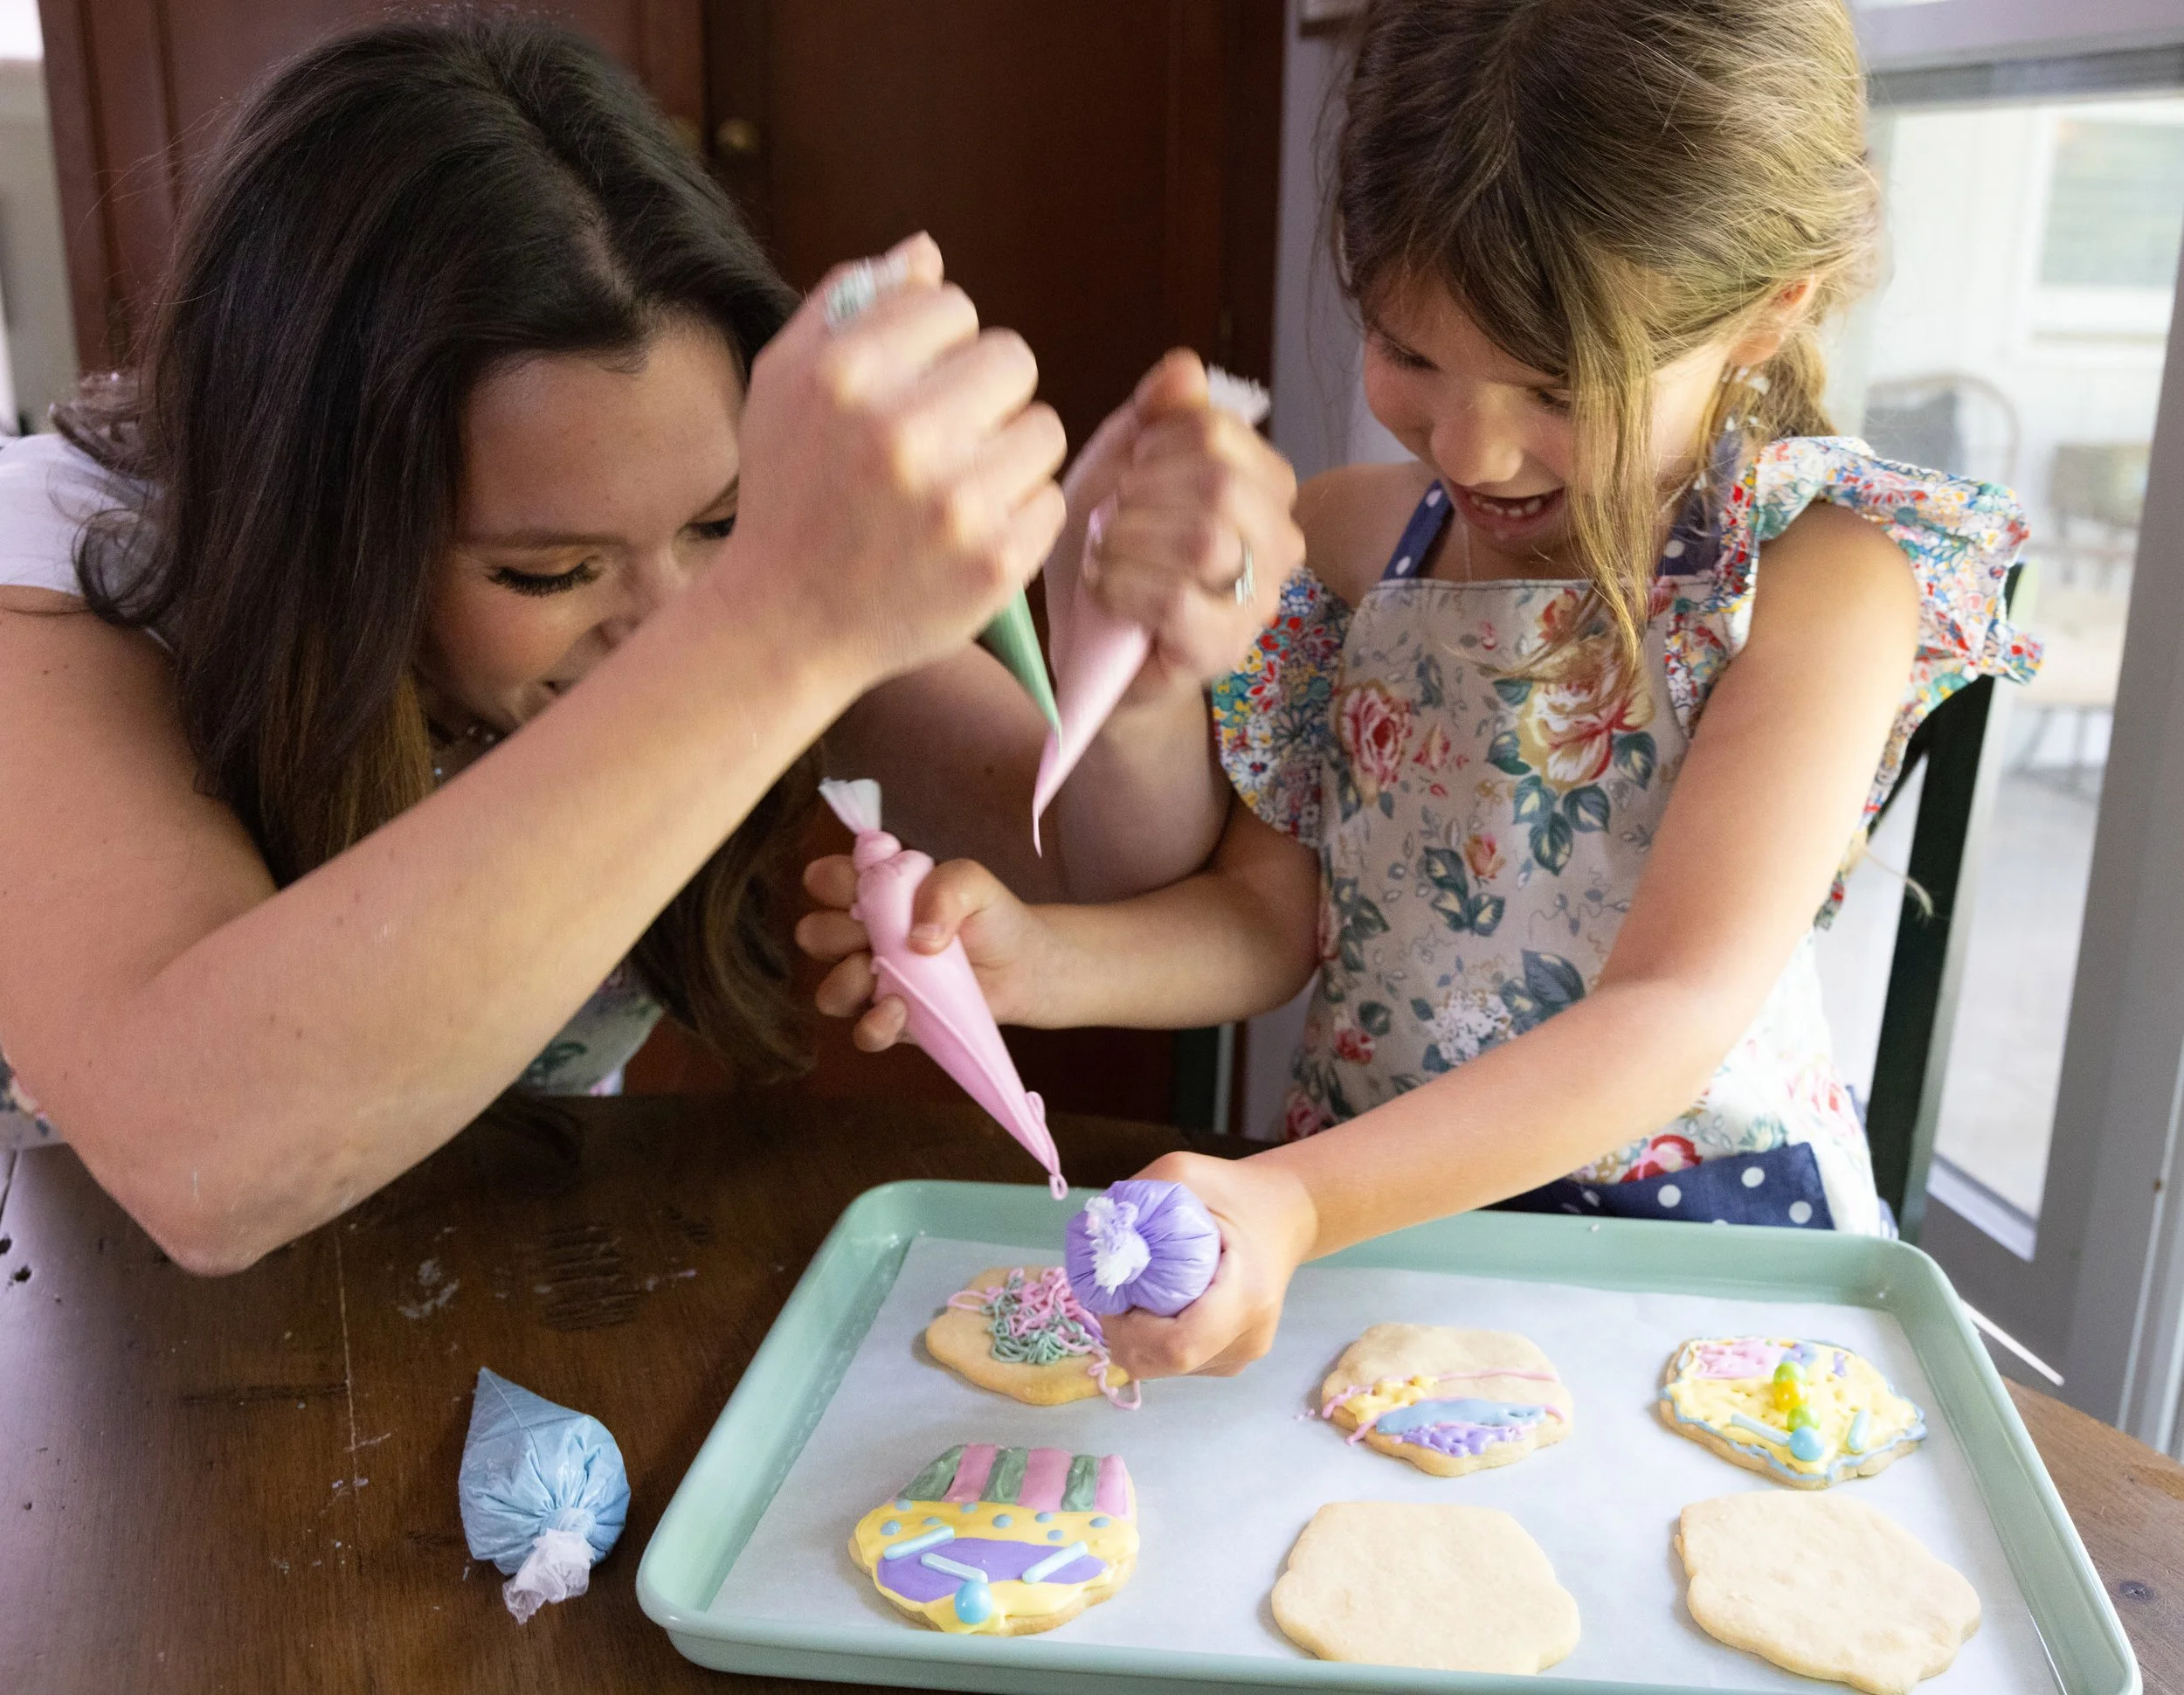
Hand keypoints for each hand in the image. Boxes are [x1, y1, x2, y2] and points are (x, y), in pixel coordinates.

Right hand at [725, 234, 1068, 688]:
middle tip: (944, 438)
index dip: (937, 346)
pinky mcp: (996, 560)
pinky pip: (1052, 500)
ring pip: (1044, 428)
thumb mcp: (786, 384)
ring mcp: (955, 501)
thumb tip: (927, 253)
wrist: (786, 622)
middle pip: (1012, 358)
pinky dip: (1020, 515)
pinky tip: (969, 534)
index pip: (953, 305)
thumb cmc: (789, 492)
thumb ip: (851, 306)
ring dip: (1010, 452)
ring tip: (958, 487)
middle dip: (985, 393)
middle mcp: (901, 432)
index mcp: (847, 373)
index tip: (909, 389)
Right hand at [796, 853, 1055, 1046]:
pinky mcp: (893, 1021)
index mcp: (872, 893)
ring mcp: (873, 983)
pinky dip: (875, 1025)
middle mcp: (862, 937)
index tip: (866, 886)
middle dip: (838, 933)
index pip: (824, 880)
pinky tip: (902, 1010)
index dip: (833, 881)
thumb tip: (918, 940)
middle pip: (813, 934)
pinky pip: (863, 1033)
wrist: (1023, 965)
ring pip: (829, 991)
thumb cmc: (990, 916)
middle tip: (879, 931)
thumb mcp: (973, 883)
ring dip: (848, 983)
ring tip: (884, 977)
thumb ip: (945, 889)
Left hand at [1049, 350, 1302, 704]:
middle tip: (1111, 515)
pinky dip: (1124, 585)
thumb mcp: (1121, 465)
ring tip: (1103, 550)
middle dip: (1143, 493)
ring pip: (1205, 542)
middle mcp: (1280, 539)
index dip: (1154, 444)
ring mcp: (1258, 599)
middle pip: (1220, 484)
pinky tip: (1103, 585)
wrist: (1091, 643)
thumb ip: (1156, 414)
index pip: (1218, 432)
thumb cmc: (1115, 551)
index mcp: (1265, 483)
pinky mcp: (1223, 649)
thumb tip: (1185, 365)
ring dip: (1130, 540)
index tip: (1126, 471)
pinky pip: (1179, 602)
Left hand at [1098, 1148, 1317, 1378]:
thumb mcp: (1185, 1173)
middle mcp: (1246, 1339)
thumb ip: (1138, 1198)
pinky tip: (1158, 1304)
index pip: (1176, 1346)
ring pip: (1162, 1369)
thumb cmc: (1238, 1192)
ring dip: (1135, 1337)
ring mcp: (1239, 1357)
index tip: (1116, 1290)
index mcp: (1245, 1297)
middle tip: (1115, 1289)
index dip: (1131, 1329)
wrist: (1287, 1214)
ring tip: (1139, 1291)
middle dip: (1122, 1332)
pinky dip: (1152, 1340)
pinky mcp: (1229, 1362)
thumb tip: (1094, 1235)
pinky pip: (1175, 1365)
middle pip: (1160, 1364)